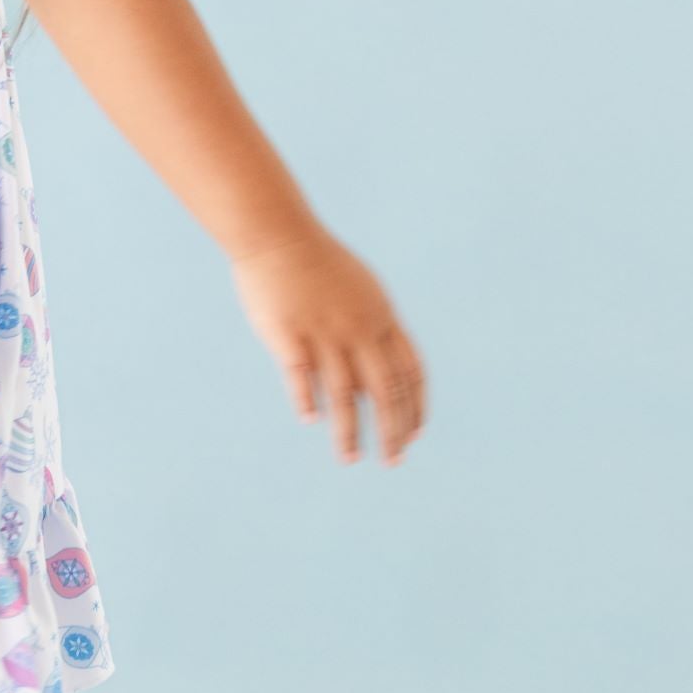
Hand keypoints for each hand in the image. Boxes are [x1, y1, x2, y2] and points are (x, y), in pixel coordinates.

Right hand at [232, 230, 426, 464]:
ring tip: (351, 460)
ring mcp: (323, 332)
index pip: (411, 372)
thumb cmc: (314, 260)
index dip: (416, 406)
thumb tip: (373, 373)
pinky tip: (311, 421)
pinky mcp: (288, 334)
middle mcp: (358, 328)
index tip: (415, 435)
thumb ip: (370, 328)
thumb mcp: (358, 289)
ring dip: (350, 433)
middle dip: (393, 430)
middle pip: (384, 391)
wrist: (277, 231)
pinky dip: (306, 401)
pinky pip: (300, 377)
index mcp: (380, 317)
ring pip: (343, 395)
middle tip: (394, 460)